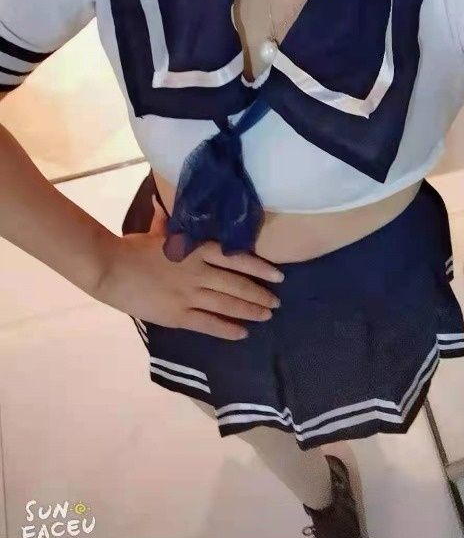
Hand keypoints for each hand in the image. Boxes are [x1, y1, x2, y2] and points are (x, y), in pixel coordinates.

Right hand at [95, 196, 284, 339]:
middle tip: (276, 302)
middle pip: (237, 284)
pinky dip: (228, 329)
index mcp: (196, 249)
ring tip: (266, 316)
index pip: (237, 258)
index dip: (260, 267)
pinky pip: (209, 324)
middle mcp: (199, 272)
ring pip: (228, 304)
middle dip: (260, 294)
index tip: (278, 275)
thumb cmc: (133, 248)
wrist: (110, 269)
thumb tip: (163, 203)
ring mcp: (189, 295)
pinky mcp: (178, 315)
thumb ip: (168, 224)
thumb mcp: (158, 233)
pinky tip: (243, 333)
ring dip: (250, 311)